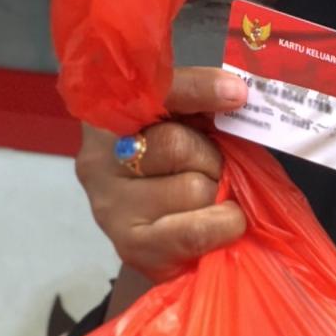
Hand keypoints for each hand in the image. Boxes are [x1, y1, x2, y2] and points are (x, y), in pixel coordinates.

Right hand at [75, 67, 248, 284]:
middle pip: (176, 145)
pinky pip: (194, 232)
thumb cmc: (183, 172)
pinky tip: (222, 223)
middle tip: (214, 170)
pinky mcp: (131, 246)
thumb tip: (238, 96)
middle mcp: (97, 157)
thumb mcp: (192, 129)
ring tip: (210, 200)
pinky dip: (223, 225)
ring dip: (218, 194)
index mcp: (110, 114)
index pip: (154, 93)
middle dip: (212, 159)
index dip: (197, 89)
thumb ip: (204, 110)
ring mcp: (109, 204)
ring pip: (192, 188)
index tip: (236, 93)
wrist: (165, 239)